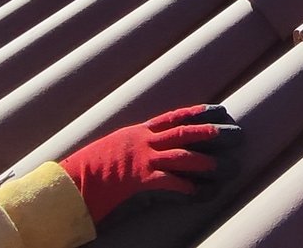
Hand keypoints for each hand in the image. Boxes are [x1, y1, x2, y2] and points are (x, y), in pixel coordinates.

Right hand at [58, 104, 242, 224]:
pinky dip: (191, 189)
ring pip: (183, 156)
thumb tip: (152, 150)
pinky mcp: (138, 183)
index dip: (200, 113)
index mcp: (136, 133)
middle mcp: (141, 143)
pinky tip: (206, 193)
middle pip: (185, 133)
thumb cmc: (85, 172)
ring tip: (229, 167)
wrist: (64, 185)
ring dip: (208, 162)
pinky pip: (171, 184)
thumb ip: (133, 147)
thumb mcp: (112, 150)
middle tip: (238, 134)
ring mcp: (140, 162)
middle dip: (213, 132)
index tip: (222, 110)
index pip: (174, 117)